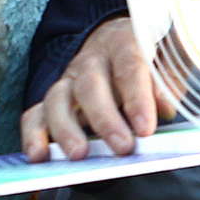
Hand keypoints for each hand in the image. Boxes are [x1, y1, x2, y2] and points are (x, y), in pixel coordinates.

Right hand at [19, 18, 175, 160]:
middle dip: (105, 120)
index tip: (145, 129)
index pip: (129, 67)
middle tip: (122, 148)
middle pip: (90, 86)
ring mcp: (67, 79)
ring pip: (57, 100)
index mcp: (123, 43)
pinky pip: (35, 115)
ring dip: (66, 130)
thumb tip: (165, 107)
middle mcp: (91, 60)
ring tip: (78, 156)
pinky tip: (38, 156)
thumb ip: (166, 84)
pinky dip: (34, 136)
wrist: (114, 42)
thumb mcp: (164, 62)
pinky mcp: (51, 99)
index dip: (137, 98)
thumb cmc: (144, 60)